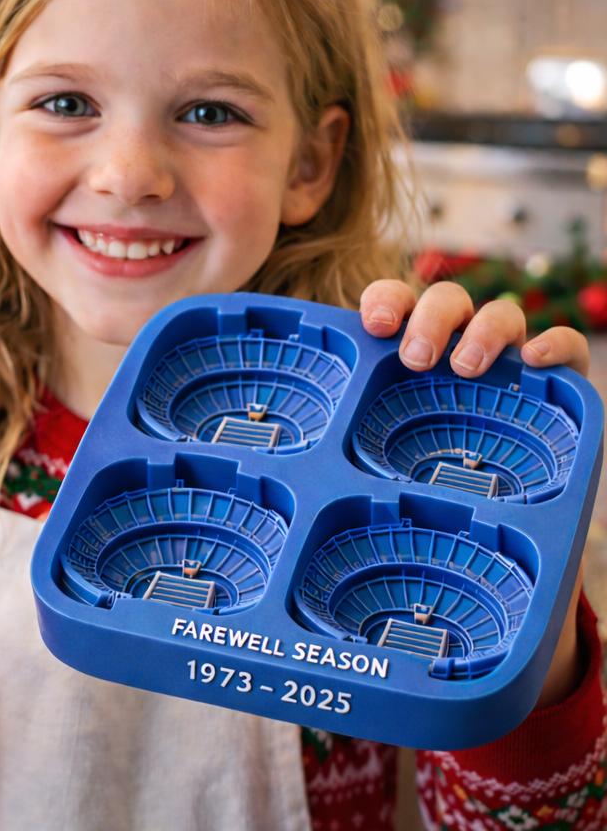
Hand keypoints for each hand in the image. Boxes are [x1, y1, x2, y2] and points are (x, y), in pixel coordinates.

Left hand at [359, 279, 589, 709]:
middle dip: (429, 319)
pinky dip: (554, 345)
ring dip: (483, 331)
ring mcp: (510, 364)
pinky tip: (535, 361)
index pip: (397, 304)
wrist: (498, 529)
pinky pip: (568, 347)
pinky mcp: (557, 386)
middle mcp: (458, 347)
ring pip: (502, 314)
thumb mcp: (384, 468)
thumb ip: (345, 457)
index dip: (386, 301)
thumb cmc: (425, 488)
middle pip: (446, 302)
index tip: (374, 325)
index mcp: (409, 352)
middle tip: (415, 359)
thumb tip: (262, 484)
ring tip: (464, 367)